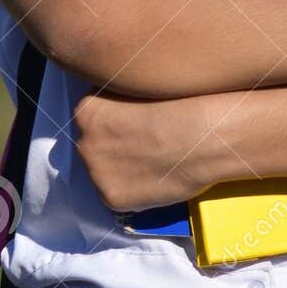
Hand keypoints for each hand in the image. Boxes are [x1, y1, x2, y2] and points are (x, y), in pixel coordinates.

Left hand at [71, 89, 212, 212]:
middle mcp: (84, 141)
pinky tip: (155, 181)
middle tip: (144, 148)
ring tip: (153, 165)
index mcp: (86, 110)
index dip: (115, 125)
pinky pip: (118, 197)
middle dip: (114, 149)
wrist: (203, 137)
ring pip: (104, 174)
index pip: (91, 120)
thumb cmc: (182, 104)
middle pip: (93, 147)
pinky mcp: (111, 197)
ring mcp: (95, 172)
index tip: (136, 127)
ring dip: (122, 172)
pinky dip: (134, 193)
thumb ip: (120, 105)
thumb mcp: (139, 90)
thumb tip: (120, 120)